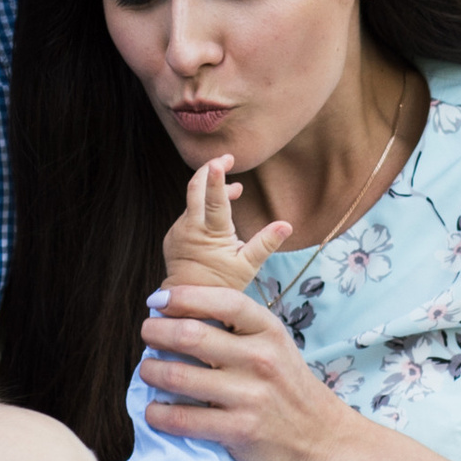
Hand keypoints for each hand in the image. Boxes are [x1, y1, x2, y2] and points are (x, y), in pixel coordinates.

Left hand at [138, 283, 362, 460]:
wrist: (323, 440)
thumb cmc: (289, 389)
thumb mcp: (275, 346)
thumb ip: (238, 329)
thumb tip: (181, 313)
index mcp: (269, 331)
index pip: (222, 300)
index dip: (183, 296)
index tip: (158, 300)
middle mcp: (260, 359)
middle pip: (191, 335)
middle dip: (156, 332)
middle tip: (147, 334)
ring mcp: (249, 396)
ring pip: (178, 376)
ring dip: (151, 371)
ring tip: (148, 371)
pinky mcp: (238, 430)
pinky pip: (182, 418)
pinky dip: (158, 413)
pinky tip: (155, 410)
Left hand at [160, 153, 290, 292]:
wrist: (188, 301)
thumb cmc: (221, 285)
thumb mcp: (248, 266)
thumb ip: (266, 243)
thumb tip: (286, 225)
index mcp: (210, 233)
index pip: (213, 200)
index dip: (216, 178)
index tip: (221, 161)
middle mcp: (190, 228)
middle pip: (195, 187)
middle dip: (211, 169)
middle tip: (228, 159)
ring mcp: (179, 230)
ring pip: (193, 200)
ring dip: (212, 190)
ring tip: (236, 190)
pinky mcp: (174, 235)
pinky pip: (189, 213)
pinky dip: (203, 207)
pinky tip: (219, 212)